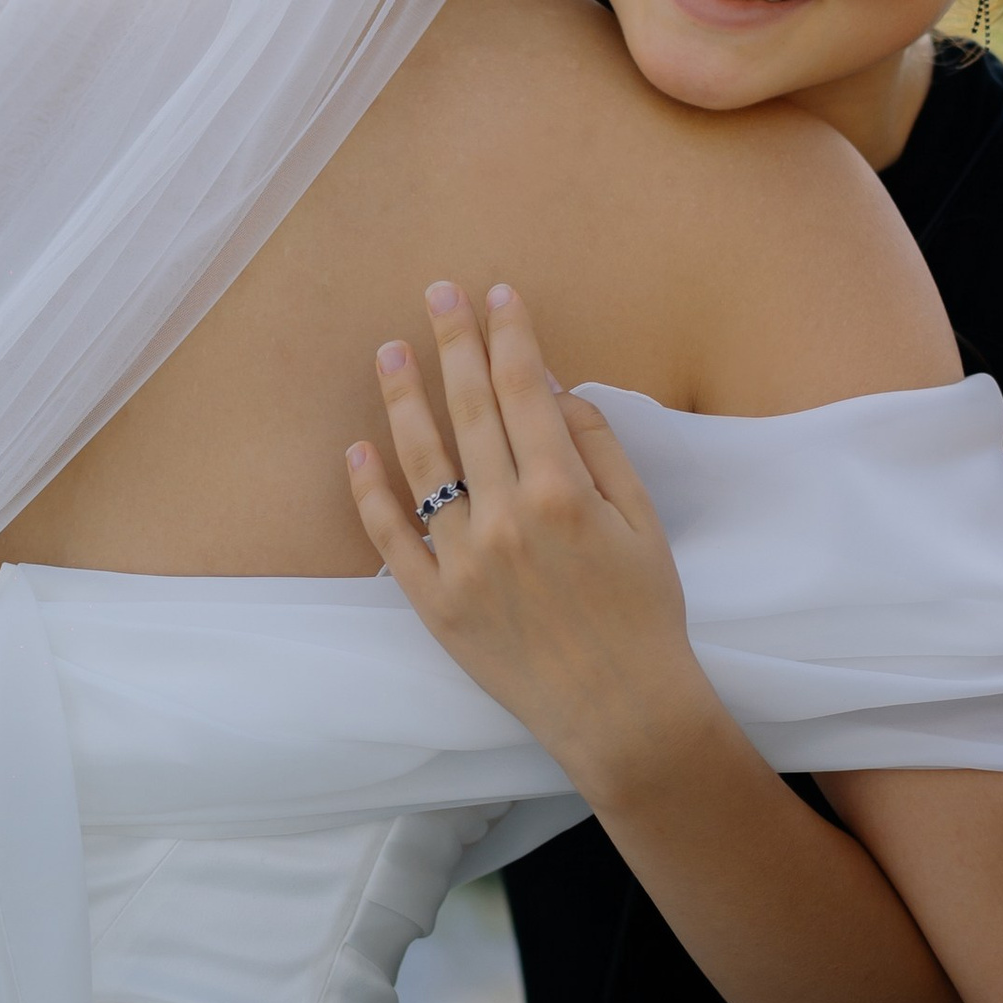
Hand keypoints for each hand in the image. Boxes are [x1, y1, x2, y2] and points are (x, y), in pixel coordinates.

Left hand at [346, 280, 706, 804]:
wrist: (622, 711)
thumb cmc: (645, 614)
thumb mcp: (644, 522)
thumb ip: (599, 450)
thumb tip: (555, 394)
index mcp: (564, 492)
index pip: (527, 390)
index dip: (511, 335)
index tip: (497, 293)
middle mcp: (506, 518)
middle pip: (471, 410)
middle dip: (455, 342)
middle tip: (437, 291)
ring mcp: (463, 562)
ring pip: (422, 462)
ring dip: (404, 398)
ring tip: (390, 349)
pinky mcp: (435, 604)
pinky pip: (391, 539)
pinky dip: (370, 492)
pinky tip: (357, 449)